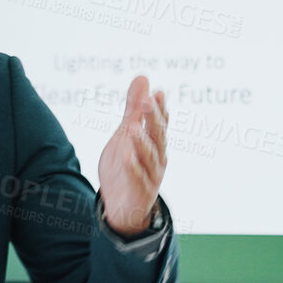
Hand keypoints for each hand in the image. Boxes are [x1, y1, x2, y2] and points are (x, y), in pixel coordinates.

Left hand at [97, 76, 167, 236]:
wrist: (122, 205)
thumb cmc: (127, 165)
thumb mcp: (127, 133)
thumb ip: (134, 108)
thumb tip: (143, 77)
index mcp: (155, 142)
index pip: (160, 122)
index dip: (159, 108)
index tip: (157, 93)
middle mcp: (157, 157)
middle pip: (157, 136)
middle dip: (154, 119)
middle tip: (148, 101)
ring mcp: (151, 175)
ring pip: (148, 157)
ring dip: (142, 142)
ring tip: (133, 128)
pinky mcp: (140, 191)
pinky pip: (137, 178)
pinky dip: (133, 168)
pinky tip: (127, 157)